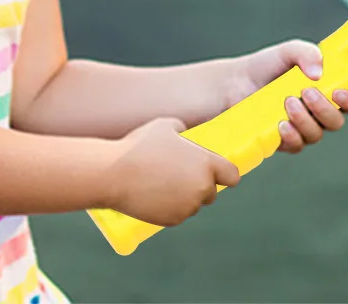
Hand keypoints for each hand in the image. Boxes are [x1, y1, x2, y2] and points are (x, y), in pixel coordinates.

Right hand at [107, 116, 238, 225]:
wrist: (115, 175)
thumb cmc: (140, 146)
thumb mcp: (165, 126)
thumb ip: (182, 129)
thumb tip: (185, 133)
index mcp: (206, 164)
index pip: (232, 176)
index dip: (227, 175)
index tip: (221, 174)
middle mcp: (201, 188)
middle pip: (211, 192)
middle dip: (201, 185)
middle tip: (182, 175)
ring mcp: (187, 207)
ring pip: (193, 205)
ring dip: (185, 197)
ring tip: (164, 182)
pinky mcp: (172, 220)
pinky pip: (178, 214)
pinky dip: (171, 208)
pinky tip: (156, 194)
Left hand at [226, 39, 347, 154]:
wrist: (235, 84)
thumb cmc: (266, 66)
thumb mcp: (287, 51)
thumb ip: (306, 52)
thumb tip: (319, 72)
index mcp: (327, 88)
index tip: (340, 91)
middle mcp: (319, 111)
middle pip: (337, 121)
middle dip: (325, 109)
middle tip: (307, 92)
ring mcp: (303, 128)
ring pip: (317, 134)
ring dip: (304, 119)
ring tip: (287, 102)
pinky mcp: (286, 141)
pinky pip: (297, 145)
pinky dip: (291, 135)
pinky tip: (280, 123)